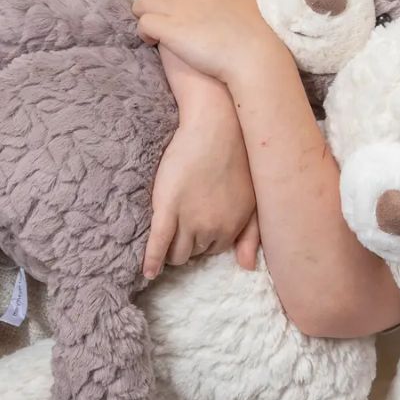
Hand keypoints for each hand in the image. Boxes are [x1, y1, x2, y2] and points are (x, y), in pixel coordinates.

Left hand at [132, 0, 279, 83]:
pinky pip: (143, 23)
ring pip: (143, 4)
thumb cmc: (256, 27)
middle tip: (160, 19)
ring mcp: (176, 9)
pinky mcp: (169, 30)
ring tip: (153, 31)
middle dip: (153, 3)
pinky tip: (153, 41)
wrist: (253, 54)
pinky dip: (144, 32)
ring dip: (145, 16)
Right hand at [143, 118, 259, 278]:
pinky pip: (158, 242)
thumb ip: (251, 234)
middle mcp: (212, 228)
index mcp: (233, 226)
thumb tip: (247, 266)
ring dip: (172, 250)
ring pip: (177, 252)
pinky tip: (147, 273)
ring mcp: (188, 219)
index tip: (198, 230)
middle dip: (188, 244)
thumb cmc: (237, 158)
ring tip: (167, 241)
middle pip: (194, 253)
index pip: (214, 250)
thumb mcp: (252, 200)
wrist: (216, 127)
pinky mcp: (167, 207)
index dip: (204, 240)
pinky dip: (151, 260)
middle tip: (182, 228)